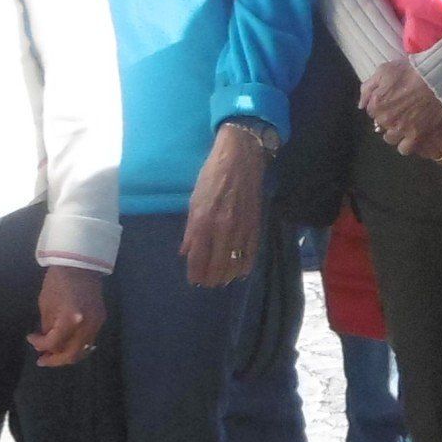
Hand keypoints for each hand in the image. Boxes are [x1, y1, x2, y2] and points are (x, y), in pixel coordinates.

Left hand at [28, 265, 105, 366]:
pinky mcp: (101, 320)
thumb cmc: (58, 281)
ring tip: (54, 354)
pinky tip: (67, 344)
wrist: (80, 265)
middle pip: (71, 354)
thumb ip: (47, 327)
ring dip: (67, 355)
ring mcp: (96, 324)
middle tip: (42, 360)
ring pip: (83, 351)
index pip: (54, 343)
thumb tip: (46, 344)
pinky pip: (89, 341)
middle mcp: (86, 326)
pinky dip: (77, 346)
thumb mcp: (46, 304)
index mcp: (70, 319)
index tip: (30, 338)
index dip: (39, 344)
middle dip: (55, 360)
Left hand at [182, 124, 270, 288]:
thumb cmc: (212, 176)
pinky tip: (239, 271)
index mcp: (203, 221)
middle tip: (207, 283)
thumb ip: (191, 229)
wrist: (241, 158)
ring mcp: (241, 229)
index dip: (195, 273)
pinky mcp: (255, 226)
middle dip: (211, 279)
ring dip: (227, 276)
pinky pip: (250, 254)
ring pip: (235, 264)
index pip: (198, 258)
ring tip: (221, 280)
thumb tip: (186, 251)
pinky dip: (244, 267)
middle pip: (217, 266)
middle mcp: (223, 228)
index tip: (194, 280)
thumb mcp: (194, 200)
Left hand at [361, 57, 441, 158]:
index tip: (391, 100)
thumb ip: (368, 87)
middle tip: (400, 110)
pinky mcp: (416, 136)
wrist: (437, 79)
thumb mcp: (384, 70)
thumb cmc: (410, 72)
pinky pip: (404, 149)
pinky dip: (406, 145)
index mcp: (376, 103)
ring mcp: (400, 129)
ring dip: (394, 133)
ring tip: (405, 124)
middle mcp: (385, 119)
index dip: (381, 105)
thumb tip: (361, 104)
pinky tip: (410, 136)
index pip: (371, 110)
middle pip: (380, 125)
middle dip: (388, 118)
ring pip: (390, 139)